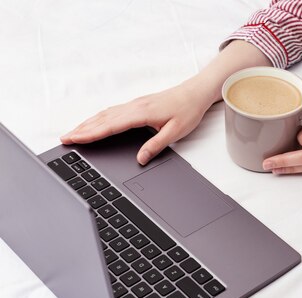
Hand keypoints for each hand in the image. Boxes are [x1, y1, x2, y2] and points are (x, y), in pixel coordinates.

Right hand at [60, 82, 214, 164]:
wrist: (195, 93)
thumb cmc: (188, 111)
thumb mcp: (175, 132)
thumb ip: (156, 146)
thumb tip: (140, 159)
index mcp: (141, 114)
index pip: (109, 126)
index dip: (90, 134)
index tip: (74, 139)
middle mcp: (134, 107)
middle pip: (102, 119)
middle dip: (82, 129)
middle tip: (65, 138)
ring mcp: (135, 104)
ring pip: (105, 114)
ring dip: (88, 122)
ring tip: (74, 132)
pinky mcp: (138, 104)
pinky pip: (113, 111)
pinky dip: (99, 118)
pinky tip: (95, 122)